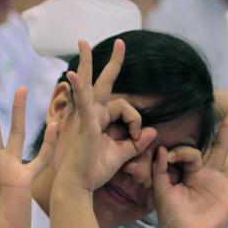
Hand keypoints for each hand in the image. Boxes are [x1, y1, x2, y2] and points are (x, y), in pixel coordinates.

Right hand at [52, 39, 156, 193]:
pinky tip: (74, 75)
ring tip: (83, 42)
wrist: (78, 185)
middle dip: (111, 62)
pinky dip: (79, 88)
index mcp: (99, 120)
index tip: (138, 137)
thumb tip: (153, 132)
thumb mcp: (121, 155)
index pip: (124, 107)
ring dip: (88, 63)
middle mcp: (91, 114)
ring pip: (92, 85)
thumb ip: (137, 143)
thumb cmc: (93, 172)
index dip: (136, 120)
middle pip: (101, 83)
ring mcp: (85, 116)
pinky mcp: (83, 123)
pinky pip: (82, 101)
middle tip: (120, 43)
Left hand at [154, 109, 227, 227]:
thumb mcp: (162, 191)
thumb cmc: (172, 219)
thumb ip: (161, 169)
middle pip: (222, 147)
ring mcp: (225, 188)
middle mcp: (211, 177)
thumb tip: (163, 148)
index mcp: (193, 173)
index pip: (192, 152)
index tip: (169, 157)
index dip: (180, 152)